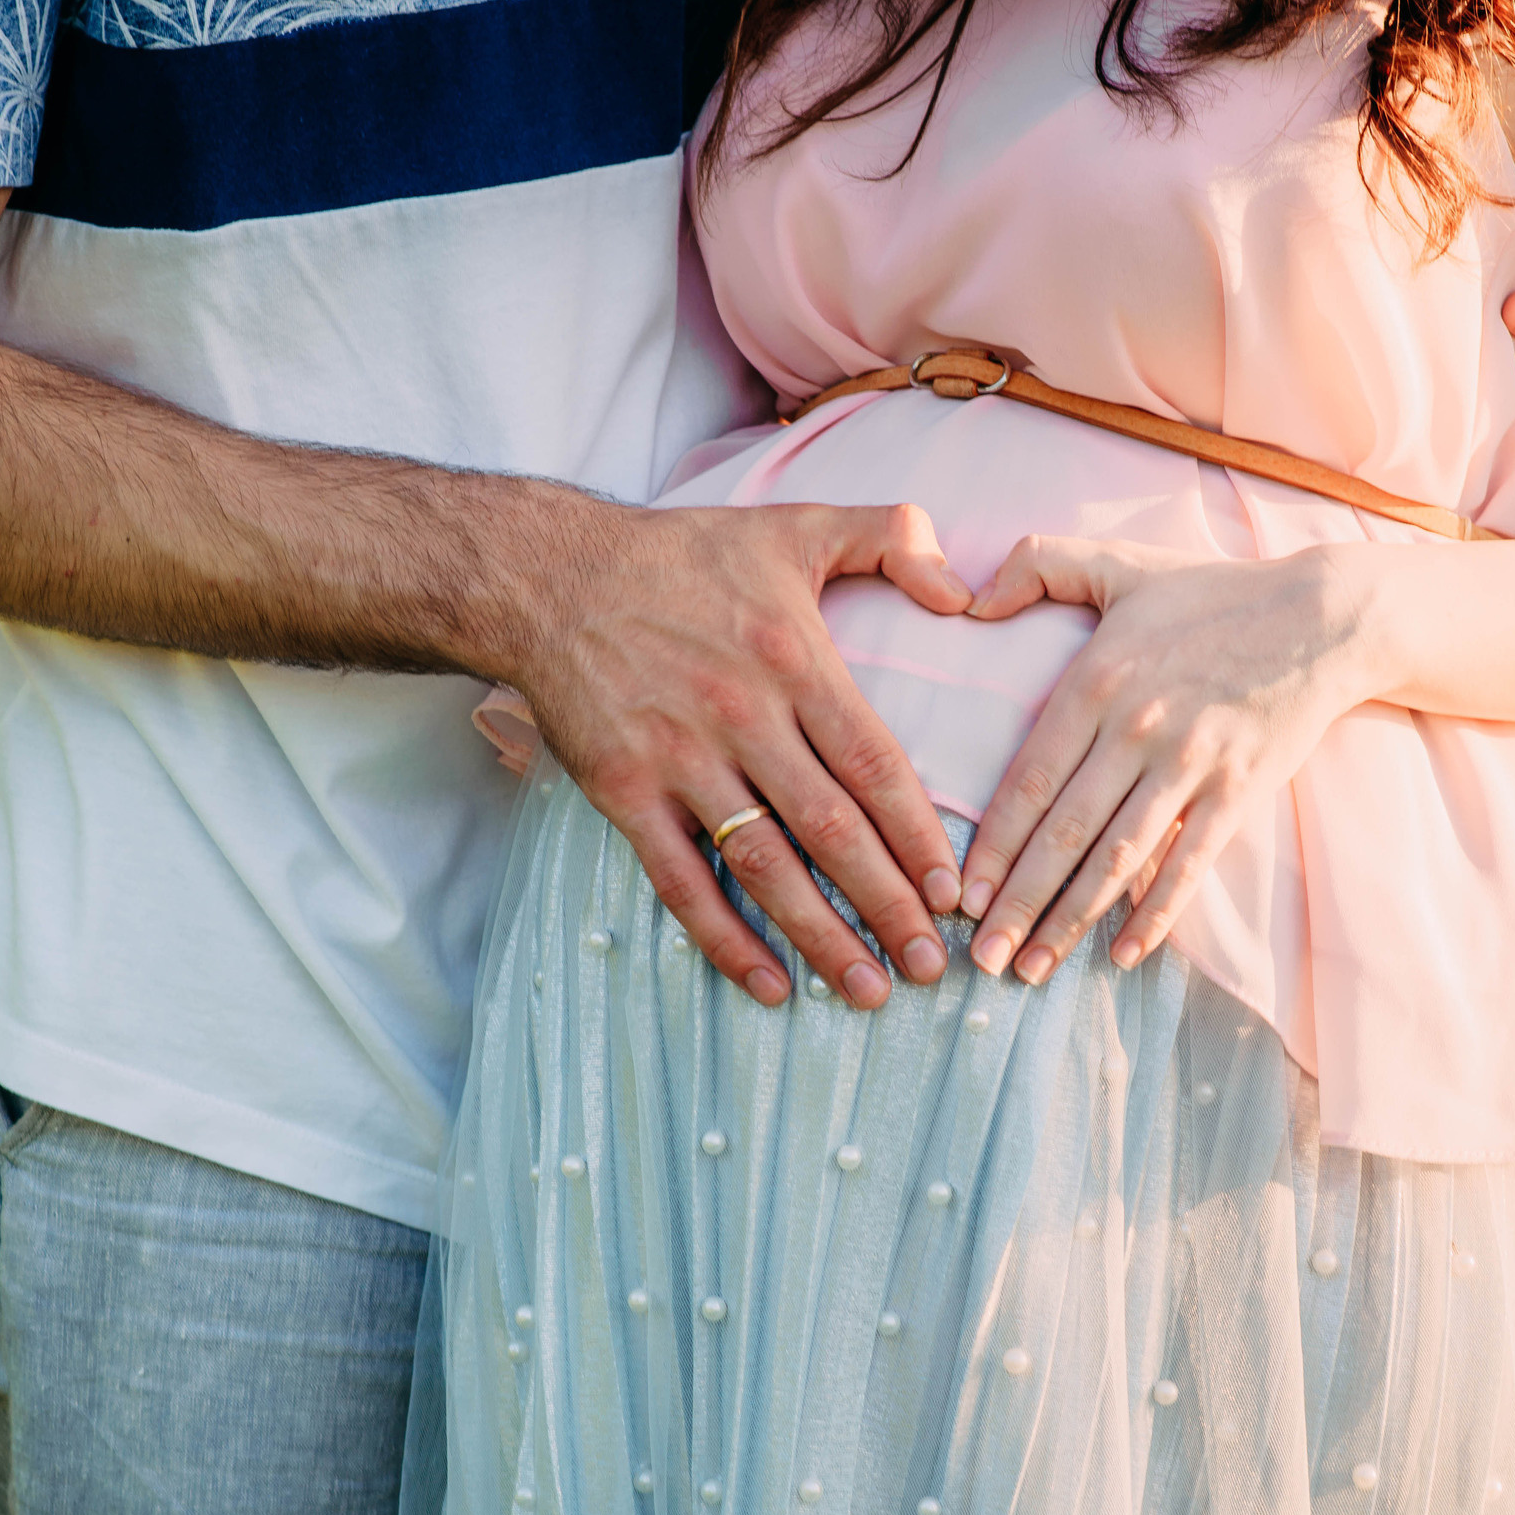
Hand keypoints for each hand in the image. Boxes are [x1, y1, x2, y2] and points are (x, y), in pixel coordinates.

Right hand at [510, 501, 972, 1009]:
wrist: (548, 576)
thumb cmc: (681, 555)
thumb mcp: (796, 524)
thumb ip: (893, 536)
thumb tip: (966, 592)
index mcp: (794, 662)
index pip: (876, 766)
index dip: (919, 836)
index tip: (954, 894)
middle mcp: (742, 718)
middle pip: (832, 831)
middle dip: (889, 906)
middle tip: (930, 968)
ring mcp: (679, 762)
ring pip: (764, 868)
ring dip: (820, 937)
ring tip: (867, 991)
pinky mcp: (623, 793)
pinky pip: (681, 881)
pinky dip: (725, 940)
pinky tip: (770, 985)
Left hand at [954, 537, 1381, 983]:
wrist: (1324, 616)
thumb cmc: (1211, 593)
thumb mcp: (1119, 564)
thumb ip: (1037, 564)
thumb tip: (970, 598)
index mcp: (1098, 680)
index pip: (1030, 780)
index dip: (992, 844)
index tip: (962, 895)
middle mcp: (1138, 727)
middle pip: (1065, 833)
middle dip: (1018, 902)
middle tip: (983, 958)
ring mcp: (1192, 763)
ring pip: (1118, 858)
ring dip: (1071, 920)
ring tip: (1033, 970)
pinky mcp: (1240, 789)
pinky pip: (1189, 863)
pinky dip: (1156, 913)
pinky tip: (1123, 954)